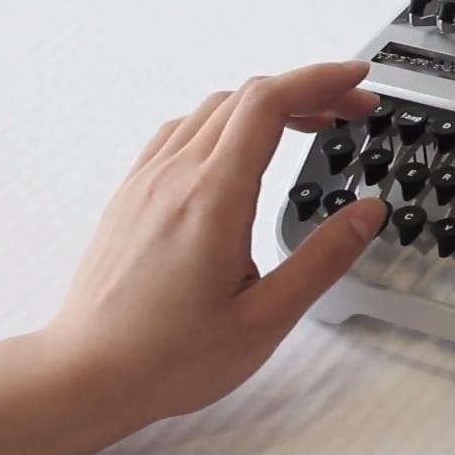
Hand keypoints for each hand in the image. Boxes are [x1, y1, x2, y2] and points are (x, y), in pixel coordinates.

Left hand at [0, 61, 388, 453]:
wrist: (85, 376)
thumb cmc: (166, 356)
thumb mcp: (267, 318)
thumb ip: (324, 258)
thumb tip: (368, 212)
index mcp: (213, 198)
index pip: (270, 103)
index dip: (320, 79)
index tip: (358, 79)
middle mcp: (176, 177)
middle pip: (248, 96)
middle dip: (309, 90)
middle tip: (351, 107)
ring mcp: (148, 181)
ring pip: (214, 108)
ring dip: (268, 102)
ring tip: (309, 123)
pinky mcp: (132, 194)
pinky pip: (181, 130)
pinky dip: (226, 120)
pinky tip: (241, 146)